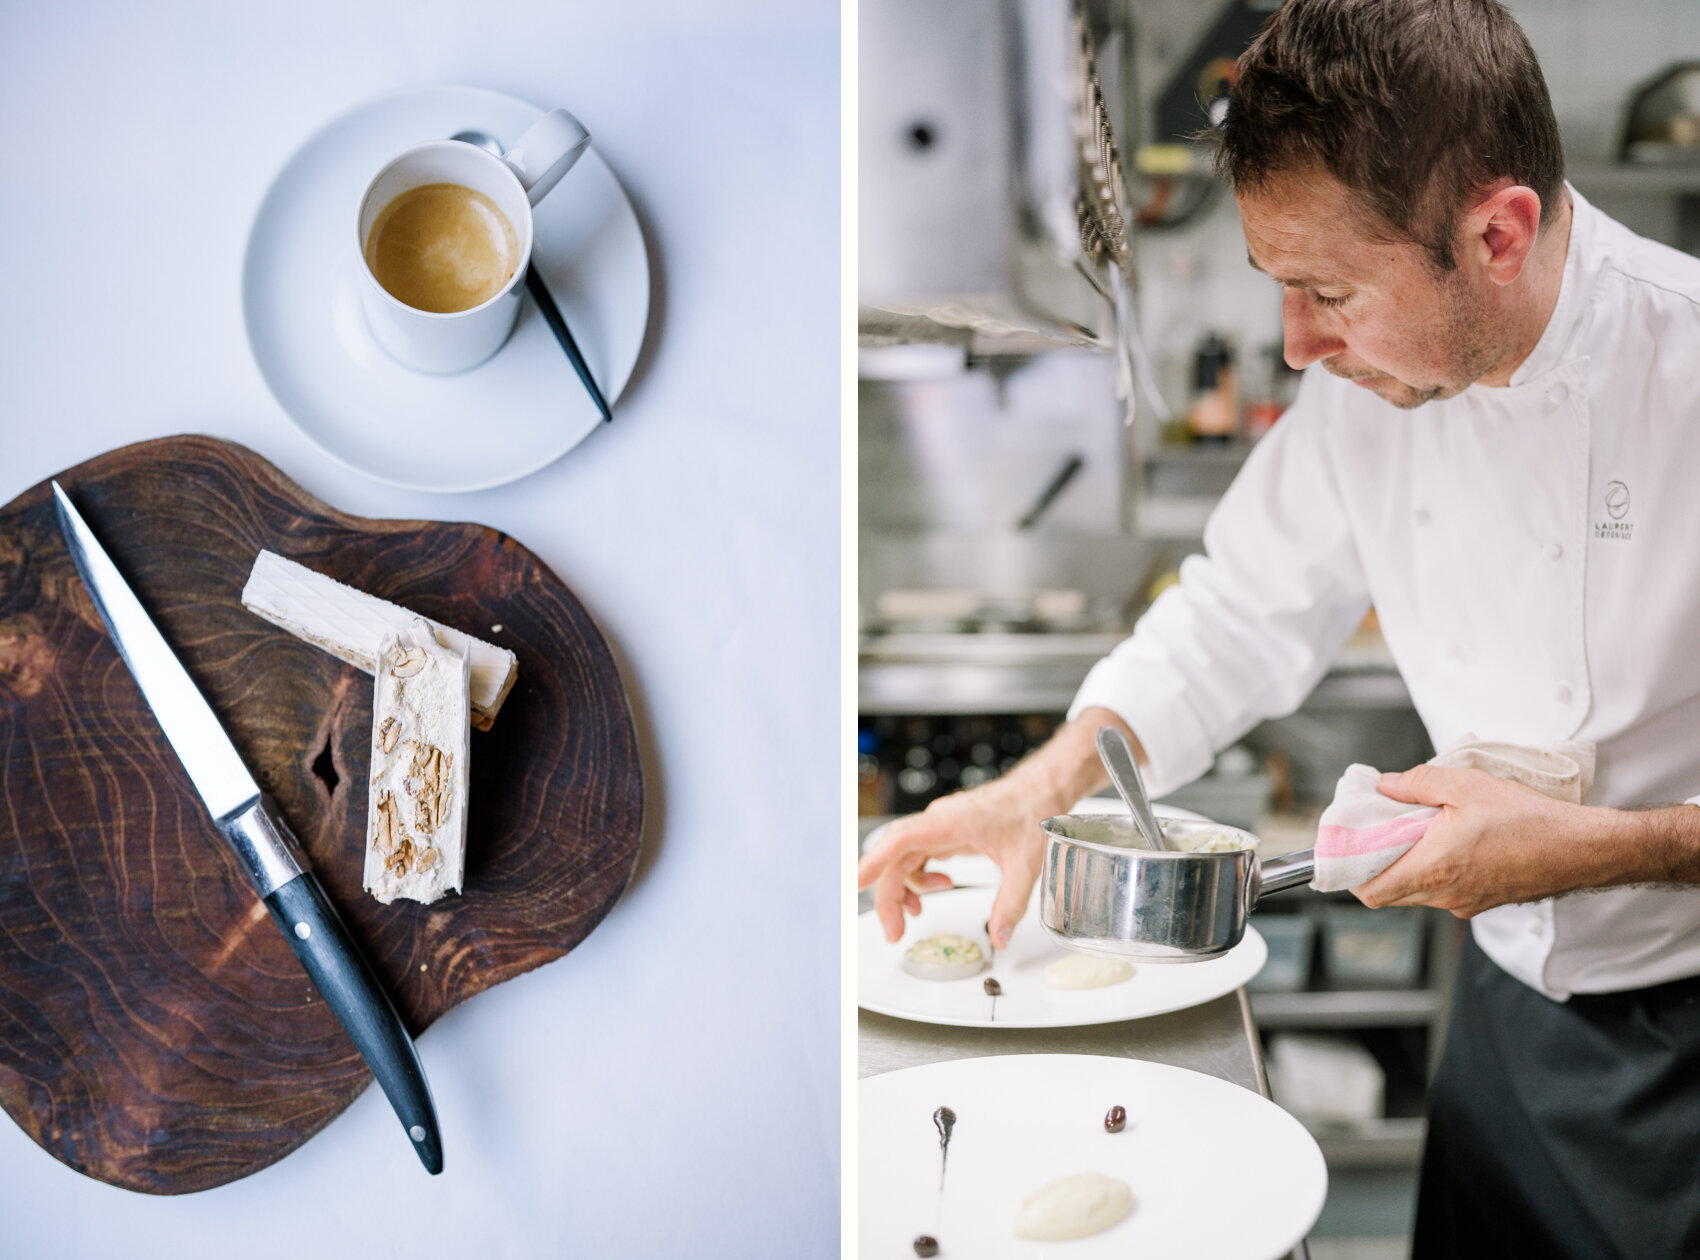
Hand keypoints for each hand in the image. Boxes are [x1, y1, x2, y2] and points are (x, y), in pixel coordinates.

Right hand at [856, 776, 1053, 948]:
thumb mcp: (1025, 864)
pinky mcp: (946, 831)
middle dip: (890, 896)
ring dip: (905, 888)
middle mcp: (938, 821)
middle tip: (895, 931)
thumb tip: (999, 937)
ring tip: (918, 913)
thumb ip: (1011, 904)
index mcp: (950, 822)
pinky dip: (921, 877)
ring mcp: (940, 826)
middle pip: (897, 857)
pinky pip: (919, 855)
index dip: (875, 861)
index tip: (857, 883)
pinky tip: (940, 887)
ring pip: (905, 858)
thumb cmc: (1032, 811)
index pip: (901, 839)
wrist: (1041, 789)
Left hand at [1353, 764, 1595, 915]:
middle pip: (1388, 892)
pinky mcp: (1483, 901)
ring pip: (1416, 892)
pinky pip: (1443, 890)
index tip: (1345, 848)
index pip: (1370, 890)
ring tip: (1415, 829)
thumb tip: (1385, 786)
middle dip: (1375, 864)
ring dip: (1406, 865)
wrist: (1581, 849)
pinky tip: (1446, 840)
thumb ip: (1416, 784)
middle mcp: (1445, 895)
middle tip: (1377, 832)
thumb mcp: (1465, 785)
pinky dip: (1433, 869)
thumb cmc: (1529, 820)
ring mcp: (1465, 903)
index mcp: (1434, 868)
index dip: (1349, 872)